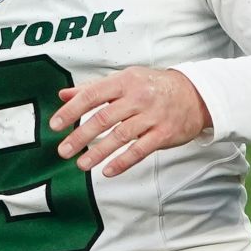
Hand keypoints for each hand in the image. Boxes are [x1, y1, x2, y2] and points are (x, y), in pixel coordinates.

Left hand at [50, 67, 211, 177]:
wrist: (194, 94)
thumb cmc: (153, 86)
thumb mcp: (124, 79)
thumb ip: (93, 88)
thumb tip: (63, 95)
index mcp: (124, 81)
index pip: (92, 95)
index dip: (71, 110)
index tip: (55, 125)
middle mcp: (137, 97)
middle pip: (103, 118)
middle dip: (80, 136)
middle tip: (63, 150)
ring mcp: (151, 116)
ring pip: (119, 136)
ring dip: (98, 152)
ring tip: (81, 164)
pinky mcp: (163, 134)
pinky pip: (140, 150)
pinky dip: (123, 162)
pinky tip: (107, 171)